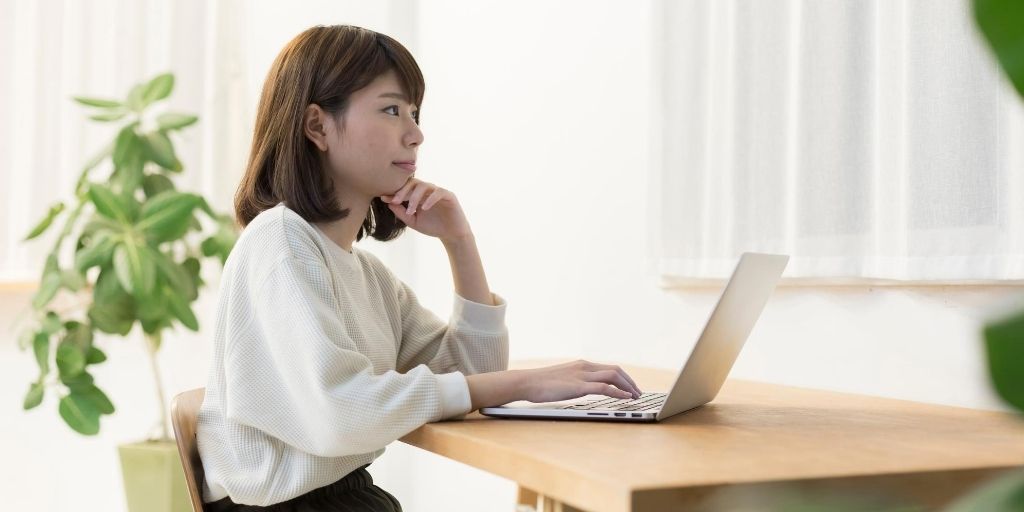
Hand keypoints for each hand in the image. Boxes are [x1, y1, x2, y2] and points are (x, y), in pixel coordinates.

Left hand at [381, 178, 471, 241]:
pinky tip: (424, 208)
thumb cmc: (433, 227)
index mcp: (418, 195)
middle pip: (413, 182)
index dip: (394, 192)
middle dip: (402, 191)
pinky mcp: (449, 195)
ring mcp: (438, 191)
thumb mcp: (413, 222)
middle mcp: (427, 190)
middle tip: (395, 201)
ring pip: (424, 186)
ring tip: (411, 210)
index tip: (384, 198)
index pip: (405, 188)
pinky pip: (438, 192)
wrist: (452, 235)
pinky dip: (430, 199)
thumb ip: (401, 213)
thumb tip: (389, 203)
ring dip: (415, 197)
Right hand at [465, 360, 642, 409]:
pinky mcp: (579, 386)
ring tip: (635, 396)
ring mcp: (582, 375)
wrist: (527, 382)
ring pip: (613, 376)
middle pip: (615, 370)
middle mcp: (584, 366)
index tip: (630, 387)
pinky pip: (604, 387)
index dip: (623, 377)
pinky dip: (618, 391)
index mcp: (581, 364)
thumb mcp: (563, 380)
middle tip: (638, 393)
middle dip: (630, 381)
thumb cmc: (541, 384)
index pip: (609, 368)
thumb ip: (576, 382)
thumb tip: (585, 390)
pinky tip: (625, 398)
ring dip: (627, 386)